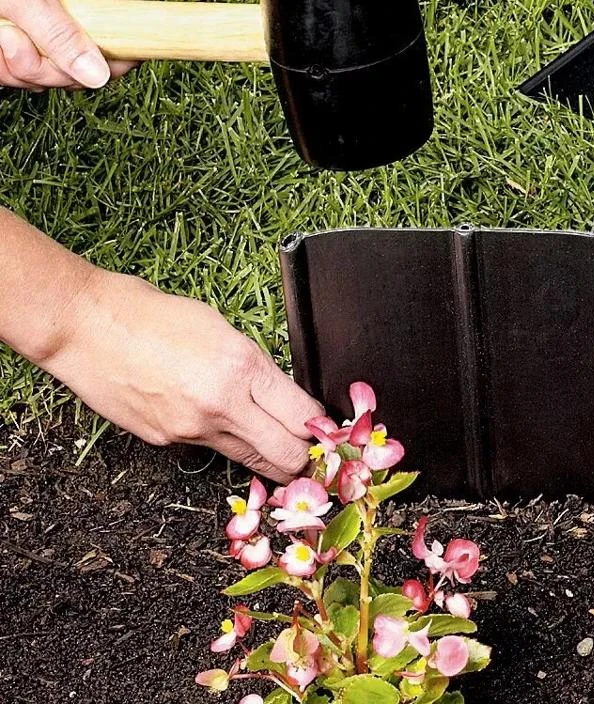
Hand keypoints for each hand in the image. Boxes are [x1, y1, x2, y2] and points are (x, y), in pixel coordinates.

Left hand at [0, 0, 133, 88]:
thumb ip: (60, 37)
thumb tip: (97, 73)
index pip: (128, 42)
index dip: (98, 65)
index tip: (63, 65)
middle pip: (87, 62)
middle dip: (43, 65)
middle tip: (10, 41)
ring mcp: (66, 12)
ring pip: (57, 66)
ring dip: (21, 63)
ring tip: (1, 34)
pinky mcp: (45, 23)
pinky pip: (38, 59)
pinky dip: (12, 58)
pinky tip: (1, 36)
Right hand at [44, 270, 321, 482]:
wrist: (86, 326)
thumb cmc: (150, 313)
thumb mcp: (219, 327)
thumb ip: (253, 365)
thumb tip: (279, 393)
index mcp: (240, 367)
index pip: (302, 416)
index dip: (321, 428)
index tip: (326, 429)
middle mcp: (220, 406)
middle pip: (284, 456)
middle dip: (303, 457)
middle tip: (310, 448)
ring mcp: (191, 430)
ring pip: (249, 460)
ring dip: (267, 454)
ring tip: (274, 440)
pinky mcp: (166, 442)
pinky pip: (209, 450)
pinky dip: (223, 441)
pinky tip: (216, 420)